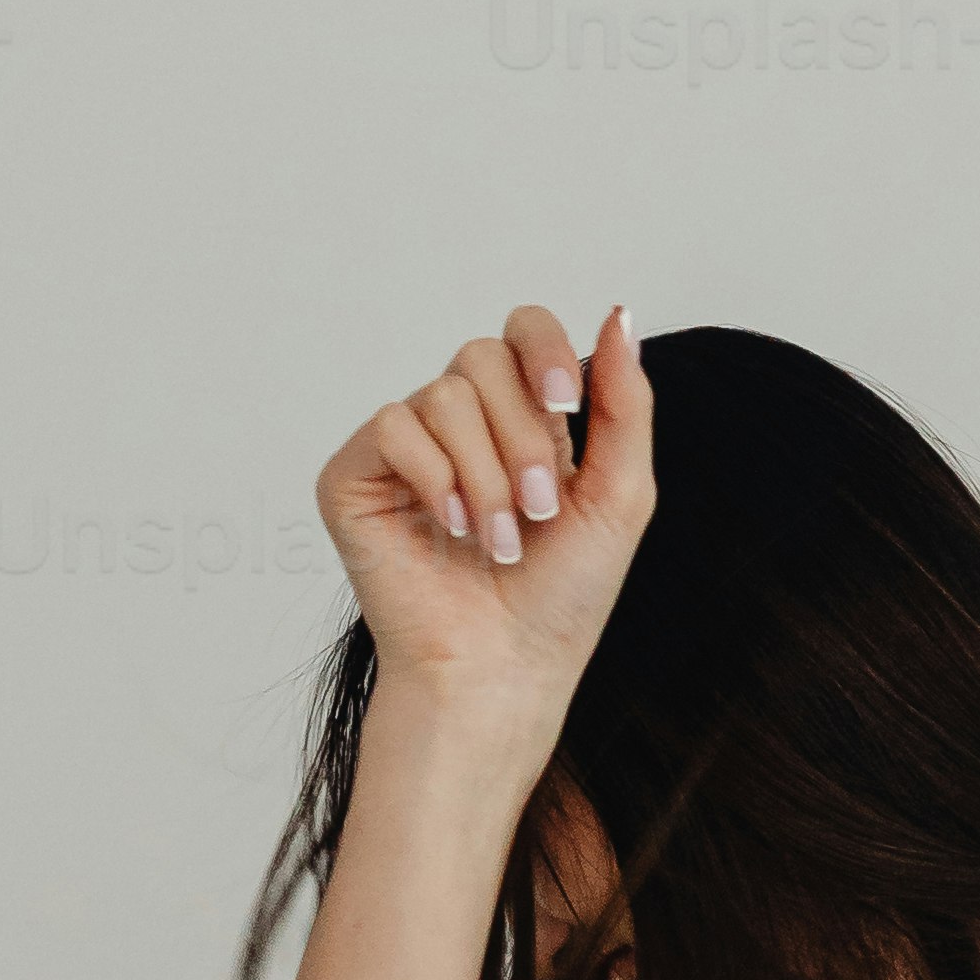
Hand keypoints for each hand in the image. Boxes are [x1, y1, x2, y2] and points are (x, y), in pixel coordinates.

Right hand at [316, 301, 655, 732]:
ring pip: (442, 396)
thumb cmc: (563, 597)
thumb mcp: (620, 493)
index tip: (567, 405)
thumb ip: (624, 402)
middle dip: (523, 438)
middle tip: (538, 510)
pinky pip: (393, 427)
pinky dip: (435, 478)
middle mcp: (460, 424)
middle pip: (482, 358)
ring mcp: (404, 449)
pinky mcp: (355, 477)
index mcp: (523, 418)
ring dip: (486, 475)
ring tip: (498, 540)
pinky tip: (450, 529)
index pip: (523, 330)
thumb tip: (619, 312)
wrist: (506, 667)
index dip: (544, 349)